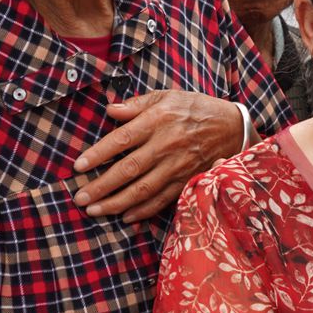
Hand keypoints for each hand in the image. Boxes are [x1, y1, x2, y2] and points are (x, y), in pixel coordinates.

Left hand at [72, 92, 244, 221]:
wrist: (233, 127)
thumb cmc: (196, 108)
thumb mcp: (167, 96)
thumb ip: (137, 104)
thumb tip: (109, 110)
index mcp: (158, 120)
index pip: (121, 140)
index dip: (98, 154)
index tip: (78, 166)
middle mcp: (166, 145)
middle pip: (129, 169)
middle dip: (102, 186)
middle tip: (80, 198)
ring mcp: (178, 166)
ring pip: (143, 189)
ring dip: (117, 203)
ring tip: (95, 210)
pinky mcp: (188, 180)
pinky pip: (163, 199)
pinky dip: (144, 211)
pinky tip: (126, 217)